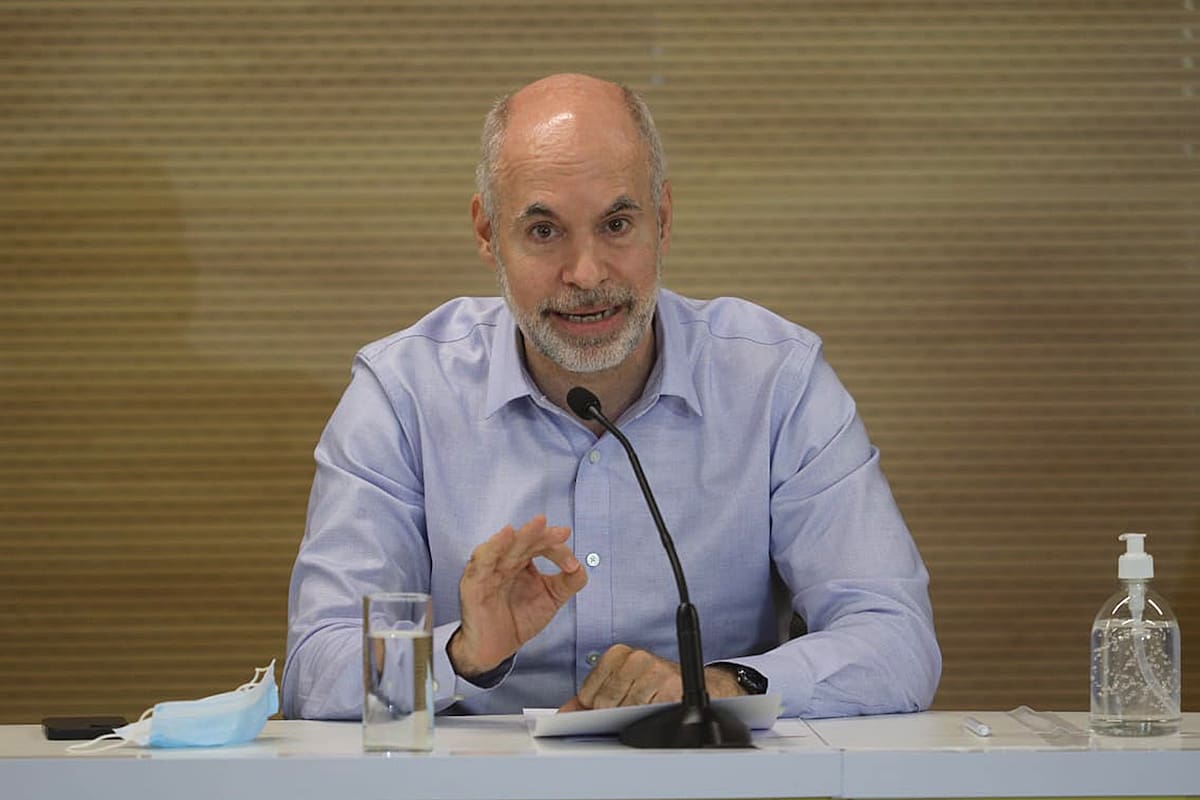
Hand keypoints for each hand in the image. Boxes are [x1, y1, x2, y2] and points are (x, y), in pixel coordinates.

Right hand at [448, 515, 586, 677]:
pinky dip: (493, 547)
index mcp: (522, 561)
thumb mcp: (550, 599)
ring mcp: (489, 570)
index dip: (558, 550)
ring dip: (522, 535)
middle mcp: (505, 561)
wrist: (495, 648)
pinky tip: (505, 536)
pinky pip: (482, 561)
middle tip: (560, 532)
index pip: (540, 545)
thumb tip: (581, 568)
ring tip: (538, 525)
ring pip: (504, 546)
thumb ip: (567, 583)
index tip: (572, 565)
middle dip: (541, 534)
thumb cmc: (517, 619)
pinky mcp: (474, 582)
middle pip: (523, 541)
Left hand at [557, 644, 745, 711]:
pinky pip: (647, 715)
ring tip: (646, 708)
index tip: (611, 706)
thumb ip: (588, 698)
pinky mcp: (672, 687)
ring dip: (634, 718)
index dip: (596, 708)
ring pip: (624, 712)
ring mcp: (654, 671)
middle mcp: (636, 658)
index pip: (588, 694)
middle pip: (604, 704)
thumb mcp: (620, 686)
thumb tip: (564, 714)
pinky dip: (650, 719)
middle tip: (632, 708)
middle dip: (614, 714)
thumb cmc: (655, 686)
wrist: (700, 685)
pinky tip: (657, 710)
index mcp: (618, 654)